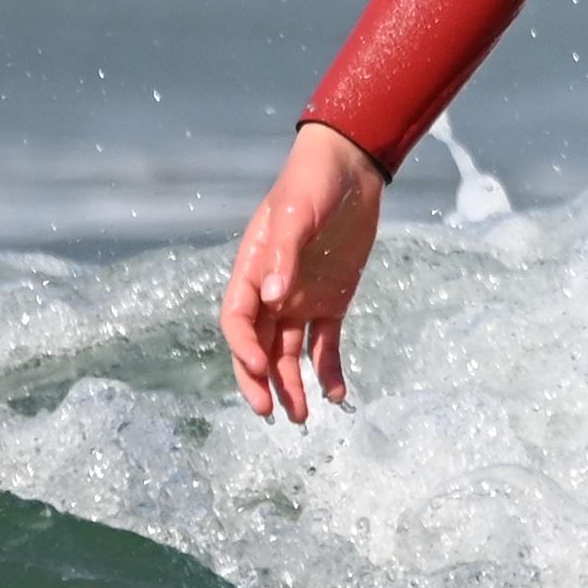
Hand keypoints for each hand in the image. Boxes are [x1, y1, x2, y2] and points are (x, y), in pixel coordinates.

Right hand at [221, 122, 384, 421]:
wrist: (350, 169)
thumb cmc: (312, 184)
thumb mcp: (296, 213)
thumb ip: (284, 255)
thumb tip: (271, 298)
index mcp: (251, 270)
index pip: (237, 319)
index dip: (243, 347)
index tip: (259, 369)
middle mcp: (270, 292)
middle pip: (258, 346)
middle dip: (260, 381)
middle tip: (270, 411)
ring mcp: (300, 299)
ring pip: (289, 354)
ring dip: (292, 385)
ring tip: (301, 418)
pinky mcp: (331, 302)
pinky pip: (325, 344)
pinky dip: (328, 371)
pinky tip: (336, 397)